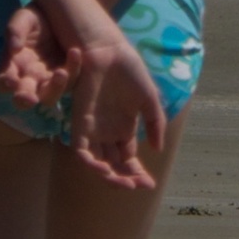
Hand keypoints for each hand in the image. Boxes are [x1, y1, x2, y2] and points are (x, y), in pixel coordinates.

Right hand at [0, 5, 68, 109]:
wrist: (62, 13)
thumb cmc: (36, 18)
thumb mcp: (24, 18)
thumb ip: (15, 30)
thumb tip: (13, 48)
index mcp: (12, 66)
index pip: (2, 83)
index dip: (4, 85)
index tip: (11, 80)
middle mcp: (29, 78)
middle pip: (23, 99)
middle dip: (25, 100)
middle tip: (30, 98)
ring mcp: (49, 80)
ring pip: (49, 97)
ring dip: (54, 89)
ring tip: (60, 73)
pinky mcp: (70, 76)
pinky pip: (72, 80)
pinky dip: (73, 68)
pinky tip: (74, 52)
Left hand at [59, 34, 169, 190]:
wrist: (108, 52)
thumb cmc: (129, 71)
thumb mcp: (149, 99)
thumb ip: (155, 124)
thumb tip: (158, 149)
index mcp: (124, 129)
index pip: (129, 160)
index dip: (137, 174)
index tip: (149, 184)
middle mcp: (108, 133)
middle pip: (114, 166)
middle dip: (125, 179)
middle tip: (137, 187)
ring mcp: (93, 130)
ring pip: (98, 163)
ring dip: (108, 176)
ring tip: (122, 182)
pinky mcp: (80, 123)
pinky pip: (81, 150)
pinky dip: (90, 162)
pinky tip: (104, 170)